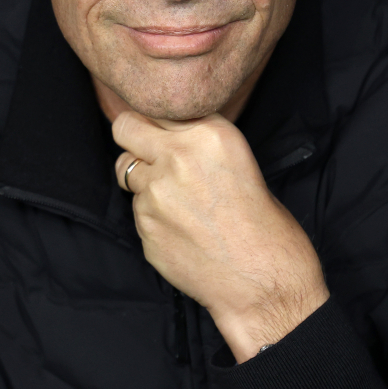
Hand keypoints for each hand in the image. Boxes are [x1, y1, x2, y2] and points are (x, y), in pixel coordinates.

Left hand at [113, 111, 328, 362]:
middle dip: (132, 138)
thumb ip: (195, 140)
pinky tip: (183, 232)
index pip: (156, 108)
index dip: (156, 122)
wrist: (263, 280)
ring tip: (179, 202)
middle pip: (124, 128)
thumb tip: (159, 130)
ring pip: (127, 172)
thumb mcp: (236, 158)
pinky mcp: (145, 225)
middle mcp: (177, 156)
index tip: (160, 131)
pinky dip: (153, 217)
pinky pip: (137, 210)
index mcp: (208, 133)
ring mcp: (156, 192)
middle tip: (148, 153)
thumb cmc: (261, 221)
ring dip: (144, 182)